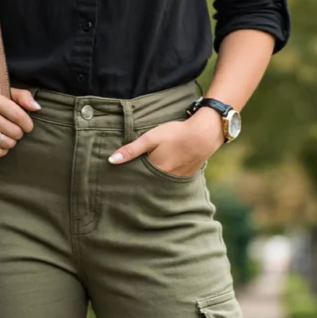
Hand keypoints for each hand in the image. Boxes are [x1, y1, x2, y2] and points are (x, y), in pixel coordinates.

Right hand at [0, 86, 39, 156]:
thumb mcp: (6, 95)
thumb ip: (24, 97)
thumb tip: (36, 107)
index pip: (19, 115)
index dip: (27, 124)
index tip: (26, 126)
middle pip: (15, 132)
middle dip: (18, 133)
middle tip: (13, 131)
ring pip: (7, 143)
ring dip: (10, 142)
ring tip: (5, 136)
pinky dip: (2, 150)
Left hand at [107, 107, 223, 174]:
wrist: (205, 133)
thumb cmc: (176, 133)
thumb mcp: (150, 138)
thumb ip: (131, 150)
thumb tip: (111, 160)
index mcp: (155, 170)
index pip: (136, 179)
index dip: (128, 178)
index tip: (118, 179)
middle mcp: (165, 179)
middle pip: (148, 184)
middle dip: (139, 183)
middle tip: (129, 181)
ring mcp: (177, 179)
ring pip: (160, 183)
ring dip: (153, 181)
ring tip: (145, 177)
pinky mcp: (186, 176)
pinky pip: (172, 181)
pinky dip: (166, 179)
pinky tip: (163, 172)